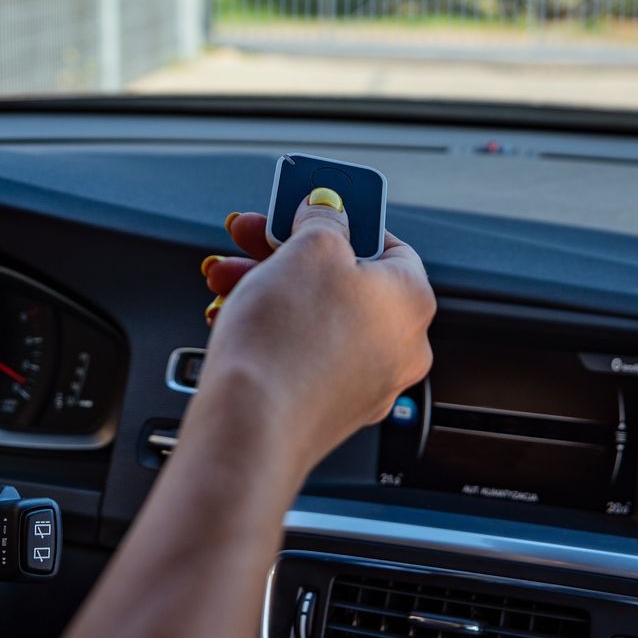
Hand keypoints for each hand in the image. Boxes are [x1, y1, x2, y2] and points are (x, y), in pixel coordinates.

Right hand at [195, 190, 434, 478]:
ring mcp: (366, 383)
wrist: (250, 427)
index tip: (305, 209)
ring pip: (316, 317)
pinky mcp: (329, 410)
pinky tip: (231, 319)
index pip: (387, 243)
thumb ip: (324, 219)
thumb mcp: (310, 247)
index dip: (341, 219)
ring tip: (225, 279)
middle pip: (344, 280)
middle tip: (250, 237)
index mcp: (412, 301)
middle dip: (286, 253)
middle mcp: (400, 347)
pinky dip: (271, 331)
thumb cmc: (289, 341)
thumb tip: (328, 212)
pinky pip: (302, 355)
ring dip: (268, 288)